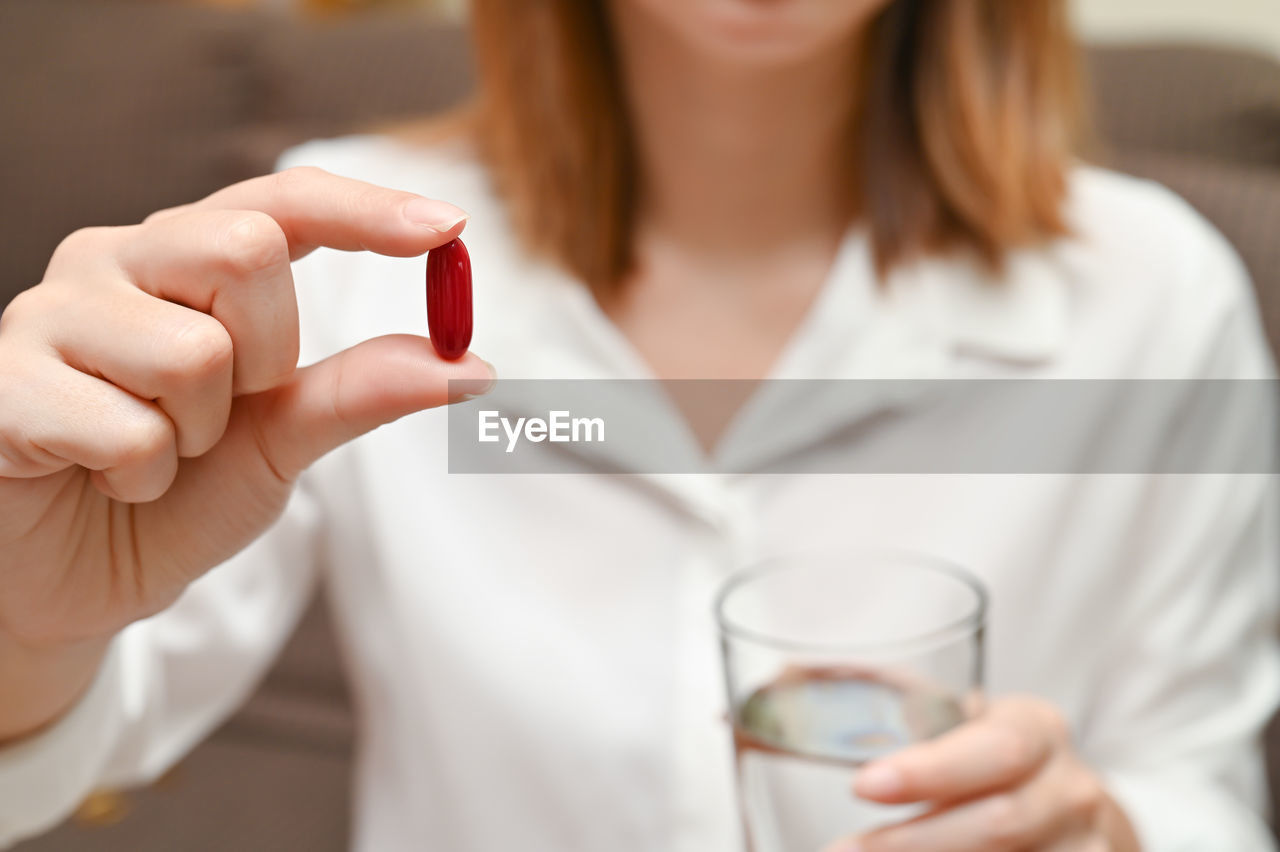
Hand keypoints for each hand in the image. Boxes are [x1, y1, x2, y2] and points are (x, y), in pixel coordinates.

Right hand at [0, 167, 491, 737]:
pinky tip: (104, 479)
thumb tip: (471, 366)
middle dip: (267, 356)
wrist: (73, 582)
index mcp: (187, 259)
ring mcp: (48, 313)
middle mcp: (116, 260)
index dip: (367, 210)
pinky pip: (125, 428)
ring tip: (156, 452)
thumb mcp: (285, 441)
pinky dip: (141, 478)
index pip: (284, 204)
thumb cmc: (176, 495)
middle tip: (223, 412)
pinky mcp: (1, 384)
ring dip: (197, 434)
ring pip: (192, 352)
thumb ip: (362, 391)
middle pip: (245, 251)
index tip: (450, 225)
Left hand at [825, 696, 1141, 851]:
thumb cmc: (990, 758)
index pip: (994, 749)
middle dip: (911, 844)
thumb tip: (780, 679)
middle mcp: (1070, 789)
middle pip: (998, 824)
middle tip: (840, 851)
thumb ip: (886, 702)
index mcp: (1036, 729)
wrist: (1074, 815)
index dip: (931, 771)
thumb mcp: (959, 723)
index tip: (863, 785)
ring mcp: (1083, 846)